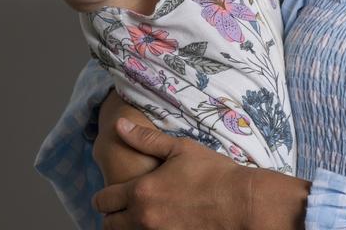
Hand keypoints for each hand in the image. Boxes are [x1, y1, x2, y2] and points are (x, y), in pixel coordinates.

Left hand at [92, 118, 247, 229]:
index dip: (103, 197)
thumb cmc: (214, 173)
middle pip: (109, 225)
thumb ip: (146, 139)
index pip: (103, 201)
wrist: (243, 203)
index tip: (110, 194)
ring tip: (141, 215)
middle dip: (112, 215)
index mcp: (142, 192)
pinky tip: (160, 222)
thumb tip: (119, 125)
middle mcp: (144, 218)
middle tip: (123, 206)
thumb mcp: (180, 149)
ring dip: (128, 226)